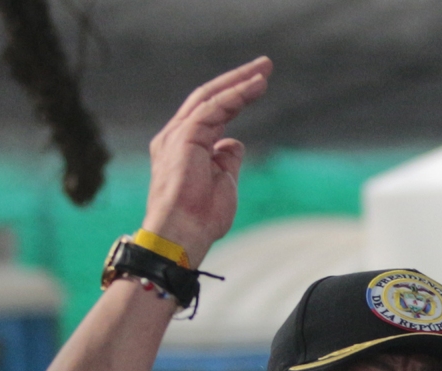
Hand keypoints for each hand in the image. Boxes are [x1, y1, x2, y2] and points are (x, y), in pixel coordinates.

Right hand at [142, 57, 270, 261]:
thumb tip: (234, 142)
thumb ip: (226, 158)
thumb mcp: (222, 181)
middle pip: (209, 96)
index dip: (235, 95)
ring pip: (212, 97)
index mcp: (184, 145)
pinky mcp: (185, 137)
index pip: (211, 111)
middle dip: (238, 79)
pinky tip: (256, 86)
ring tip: (265, 71)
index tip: (258, 84)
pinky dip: (236, 95)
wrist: (181, 233)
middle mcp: (176, 135)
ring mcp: (177, 134)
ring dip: (240, 81)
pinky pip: (214, 108)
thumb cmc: (200, 217)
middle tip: (265, 66)